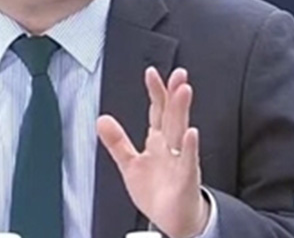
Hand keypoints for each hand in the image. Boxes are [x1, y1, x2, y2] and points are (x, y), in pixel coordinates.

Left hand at [97, 67, 208, 237]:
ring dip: (182, 111)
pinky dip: (190, 147)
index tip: (151, 72)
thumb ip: (117, 142)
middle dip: (174, 94)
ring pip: (182, 131)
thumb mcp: (130, 164)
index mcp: (159, 141)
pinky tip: (191, 133)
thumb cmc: (156, 190)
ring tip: (183, 90)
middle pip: (172, 115)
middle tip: (178, 74)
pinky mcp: (186, 179)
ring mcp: (180, 161)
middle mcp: (171, 147)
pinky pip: (189, 161)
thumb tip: (101, 119)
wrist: (173, 220)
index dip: (155, 92)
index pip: (158, 111)